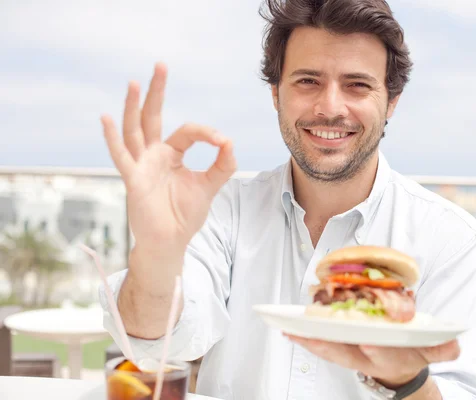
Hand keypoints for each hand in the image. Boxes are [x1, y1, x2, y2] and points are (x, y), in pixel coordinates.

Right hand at [101, 63, 236, 255]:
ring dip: (133, 107)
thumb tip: (230, 141)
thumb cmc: (185, 215)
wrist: (171, 242)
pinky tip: (106, 118)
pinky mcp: (133, 179)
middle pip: (153, 116)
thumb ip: (222, 165)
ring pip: (135, 130)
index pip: (187, 132)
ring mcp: (141, 165)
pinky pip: (121, 156)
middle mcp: (153, 155)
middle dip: (157, 91)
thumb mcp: (209, 187)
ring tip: (134, 83)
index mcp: (171, 154)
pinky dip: (112, 138)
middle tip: (161, 65)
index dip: (205, 133)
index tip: (222, 142)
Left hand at [285, 334, 459, 388]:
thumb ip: (444, 346)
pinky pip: (320, 345)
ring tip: (292, 329)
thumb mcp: (434, 350)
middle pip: (347, 354)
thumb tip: (456, 343)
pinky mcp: (339, 350)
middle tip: (314, 335)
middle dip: (332, 345)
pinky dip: (305, 338)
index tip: (370, 342)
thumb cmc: (413, 350)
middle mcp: (367, 359)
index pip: (384, 353)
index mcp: (391, 356)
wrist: (400, 368)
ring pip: (328, 350)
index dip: (378, 349)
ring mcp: (351, 357)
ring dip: (310, 340)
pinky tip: (289, 328)